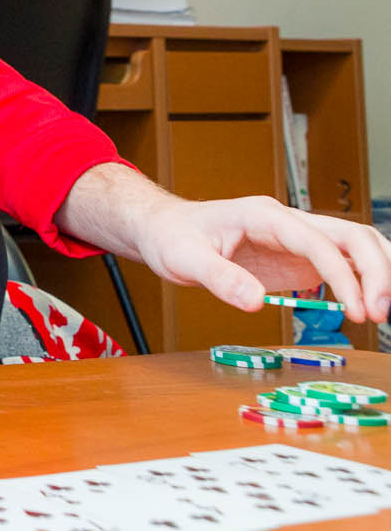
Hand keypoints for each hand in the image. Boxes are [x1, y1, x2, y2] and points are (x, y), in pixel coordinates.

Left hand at [58, 163, 390, 325]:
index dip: (343, 276)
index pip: (319, 242)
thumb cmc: (171, 236)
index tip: (357, 310)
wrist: (162, 228)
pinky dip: (364, 280)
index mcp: (264, 216)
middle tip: (381, 314)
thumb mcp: (184, 259)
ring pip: (356, 245)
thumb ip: (219, 278)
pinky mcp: (298, 257)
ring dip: (378, 273)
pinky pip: (343, 263)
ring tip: (383, 313)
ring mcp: (297, 239)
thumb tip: (254, 303)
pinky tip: (371, 305)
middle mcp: (288, 222)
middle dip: (376, 272)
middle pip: (352, 236)